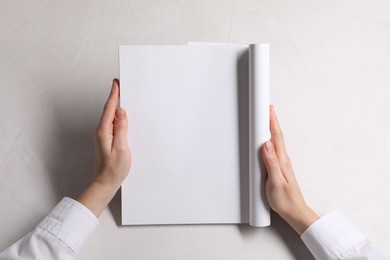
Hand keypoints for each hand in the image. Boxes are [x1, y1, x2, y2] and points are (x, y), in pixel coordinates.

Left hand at [78, 79, 130, 216]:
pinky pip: (112, 125)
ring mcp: (103, 137)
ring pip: (110, 117)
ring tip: (122, 97)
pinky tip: (122, 118)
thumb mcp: (121, 148)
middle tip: (120, 85)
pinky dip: (117, 117)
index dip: (114, 94)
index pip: (109, 108)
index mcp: (104, 131)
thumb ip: (121, 129)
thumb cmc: (113, 170)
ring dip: (116, 107)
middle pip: (108, 110)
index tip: (117, 83)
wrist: (104, 184)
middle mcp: (101, 132)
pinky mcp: (106, 141)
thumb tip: (121, 112)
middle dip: (115, 97)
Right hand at [262, 106, 318, 234]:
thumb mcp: (275, 182)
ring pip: (275, 141)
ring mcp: (281, 163)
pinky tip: (266, 140)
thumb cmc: (285, 200)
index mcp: (282, 160)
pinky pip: (274, 150)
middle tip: (266, 108)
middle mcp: (283, 159)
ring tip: (265, 119)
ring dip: (270, 128)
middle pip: (276, 135)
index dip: (272, 121)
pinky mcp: (279, 168)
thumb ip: (271, 162)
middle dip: (271, 120)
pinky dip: (270, 140)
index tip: (268, 108)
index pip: (276, 136)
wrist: (295, 212)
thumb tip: (266, 144)